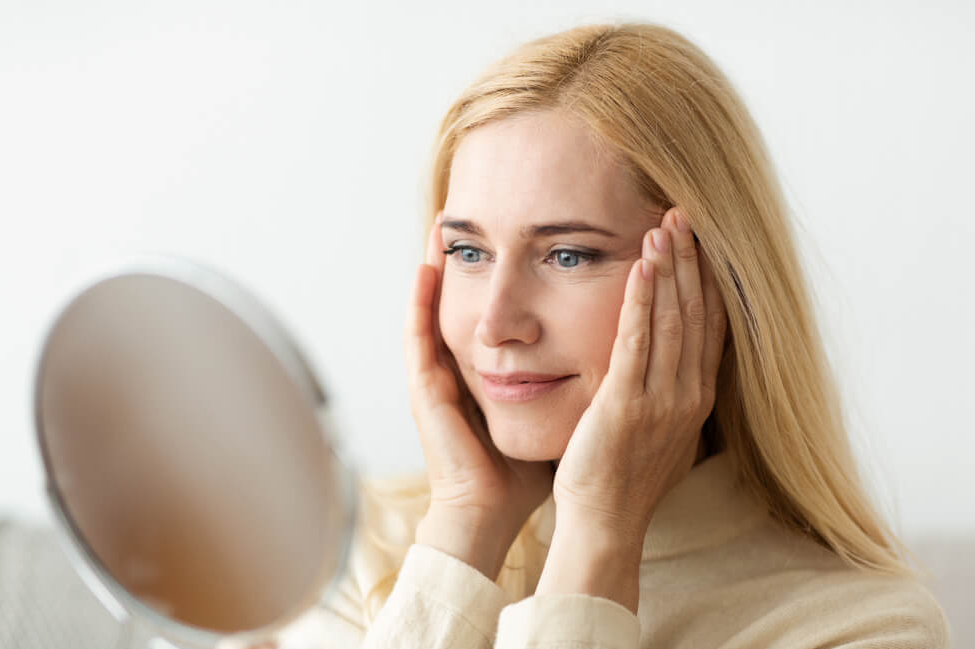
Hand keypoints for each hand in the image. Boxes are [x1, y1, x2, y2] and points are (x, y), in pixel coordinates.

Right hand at [404, 209, 555, 577]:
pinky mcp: (426, 389)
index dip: (503, 273)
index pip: (495, 312)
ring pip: (436, 307)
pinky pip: (418, 335)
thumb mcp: (555, 412)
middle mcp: (460, 366)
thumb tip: (619, 355)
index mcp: (490, 371)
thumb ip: (576, 384)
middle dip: (470, 258)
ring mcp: (439, 376)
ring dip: (436, 265)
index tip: (521, 234)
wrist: (492, 510)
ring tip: (443, 223)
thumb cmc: (526, 469)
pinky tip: (425, 266)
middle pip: (464, 301)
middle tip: (476, 214)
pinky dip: (419, 300)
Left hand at [551, 206, 727, 542]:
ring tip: (666, 225)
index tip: (702, 240)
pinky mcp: (627, 404)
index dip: (708, 279)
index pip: (710, 326)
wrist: (604, 520)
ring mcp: (662, 400)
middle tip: (685, 214)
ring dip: (670, 269)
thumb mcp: (657, 429)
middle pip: (697, 313)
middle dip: (692, 261)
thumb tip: (671, 363)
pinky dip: (643, 300)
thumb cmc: (622, 476)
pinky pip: (637, 341)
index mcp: (695, 398)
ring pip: (673, 320)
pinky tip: (643, 266)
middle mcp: (687, 395)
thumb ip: (668, 391)